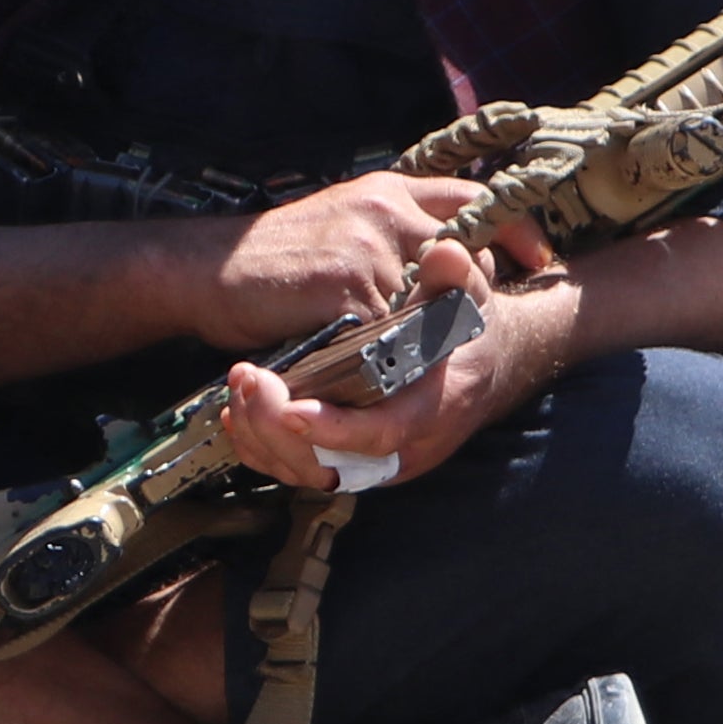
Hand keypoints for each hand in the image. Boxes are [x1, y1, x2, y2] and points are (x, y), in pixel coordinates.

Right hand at [174, 169, 537, 353]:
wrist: (206, 269)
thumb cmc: (271, 258)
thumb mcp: (341, 223)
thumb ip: (390, 232)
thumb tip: (439, 259)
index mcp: (389, 190)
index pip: (473, 199)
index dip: (514, 230)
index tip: (538, 259)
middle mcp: (387, 209)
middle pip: (467, 257)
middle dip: (473, 297)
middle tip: (474, 328)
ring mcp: (371, 246)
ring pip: (435, 301)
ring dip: (431, 334)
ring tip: (421, 358)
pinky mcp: (351, 286)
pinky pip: (396, 331)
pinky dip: (393, 354)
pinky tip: (382, 368)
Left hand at [220, 266, 579, 495]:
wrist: (486, 366)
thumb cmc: (471, 331)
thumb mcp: (468, 301)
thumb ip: (453, 278)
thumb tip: (446, 253)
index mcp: (435, 408)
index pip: (383, 433)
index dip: (336, 428)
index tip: (291, 408)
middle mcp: (405, 446)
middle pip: (334, 464)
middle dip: (280, 432)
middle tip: (248, 384)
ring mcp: (377, 459)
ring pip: (309, 470)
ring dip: (263, 437)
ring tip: (237, 391)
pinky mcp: (354, 458)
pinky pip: (300, 467)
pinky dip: (263, 447)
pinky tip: (236, 414)